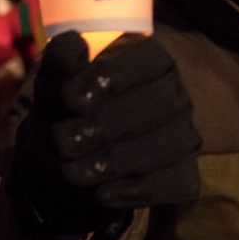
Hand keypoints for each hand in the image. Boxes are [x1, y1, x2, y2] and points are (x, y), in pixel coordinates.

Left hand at [10, 32, 199, 235]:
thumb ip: (61, 59)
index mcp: (149, 59)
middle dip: (105, 127)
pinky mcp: (185, 174)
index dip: (108, 79)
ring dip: (113, 162)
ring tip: (72, 171)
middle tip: (62, 143)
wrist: (66, 159)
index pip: (144, 61)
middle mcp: (175, 93)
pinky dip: (137, 191)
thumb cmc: (65, 108)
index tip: (71, 101)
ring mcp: (184, 135)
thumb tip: (77, 44)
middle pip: (157, 105)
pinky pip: (175, 184)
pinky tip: (103, 195)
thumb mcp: (53, 81)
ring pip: (164, 147)